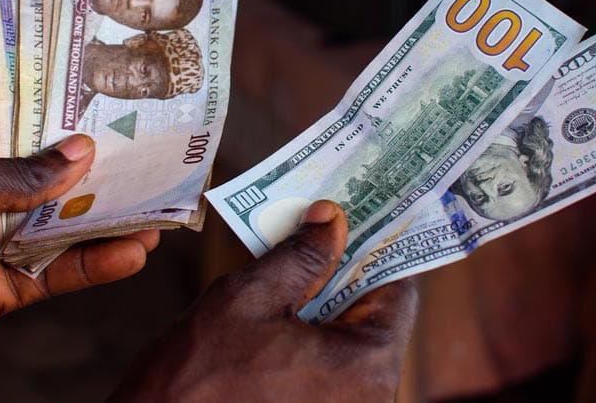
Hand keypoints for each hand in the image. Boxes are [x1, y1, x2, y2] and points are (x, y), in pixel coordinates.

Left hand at [0, 135, 158, 399]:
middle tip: (141, 165)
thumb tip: (81, 154)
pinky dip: (93, 265)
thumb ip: (21, 175)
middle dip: (90, 180)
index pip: (12, 143)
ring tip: (155, 211)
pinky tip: (132, 253)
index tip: (101, 118)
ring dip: (103, 224)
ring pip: (57, 233)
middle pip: (43, 189)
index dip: (54, 133)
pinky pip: (54, 277)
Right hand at [109, 200, 417, 401]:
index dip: (374, 244)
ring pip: (349, 342)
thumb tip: (331, 218)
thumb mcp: (249, 298)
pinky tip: (278, 312)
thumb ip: (301, 255)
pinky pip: (329, 370)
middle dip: (343, 270)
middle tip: (317, 226)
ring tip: (290, 264)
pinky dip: (310, 337)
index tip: (357, 212)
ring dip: (323, 303)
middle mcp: (370, 399)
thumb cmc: (198, 378)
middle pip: (373, 315)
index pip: (398, 288)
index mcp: (367, 366)